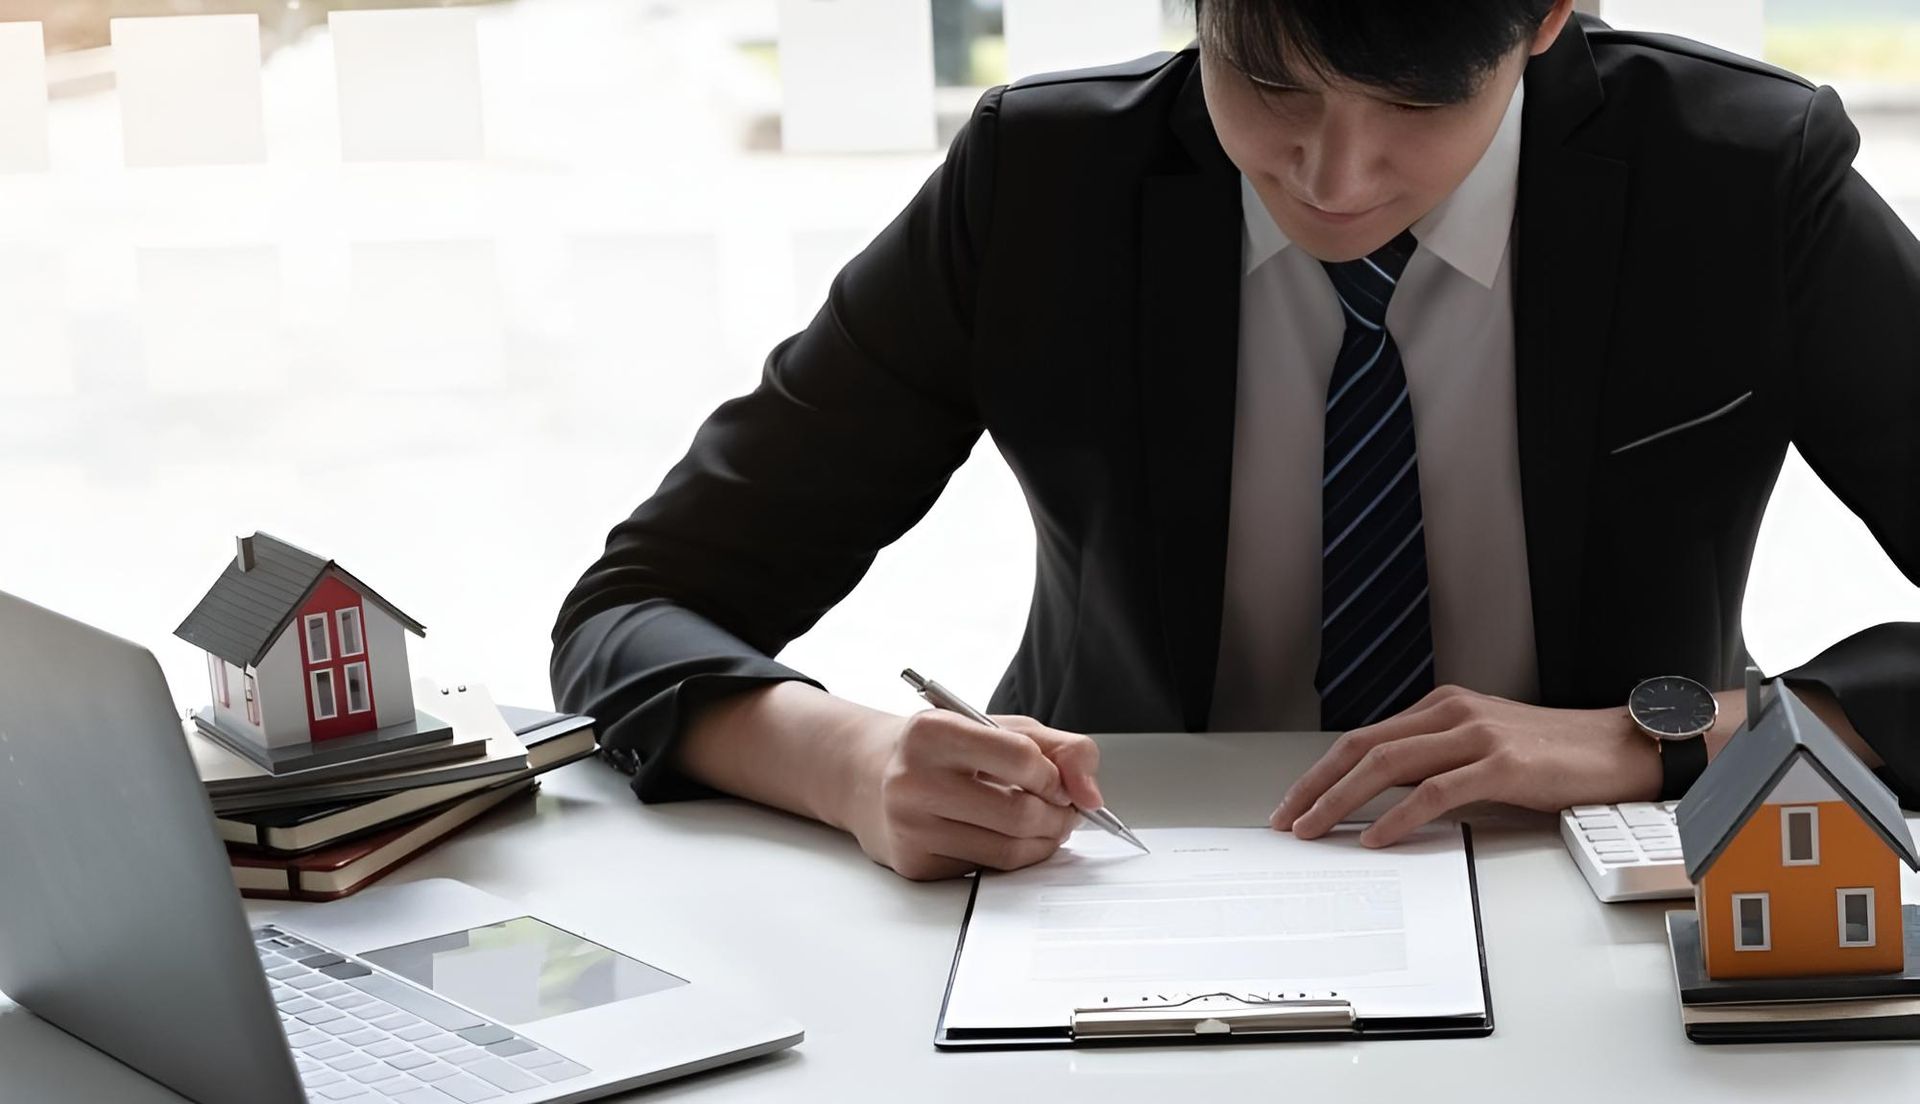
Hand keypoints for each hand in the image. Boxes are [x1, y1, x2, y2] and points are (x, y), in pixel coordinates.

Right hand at [845, 709, 1103, 880]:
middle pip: (1019, 812)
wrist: (869, 776)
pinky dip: (1010, 859)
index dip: (1055, 775)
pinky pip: (986, 872)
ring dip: (1043, 842)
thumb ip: (1058, 748)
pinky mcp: (914, 865)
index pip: (1020, 757)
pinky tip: (1004, 838)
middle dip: (1058, 817)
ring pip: (1007, 851)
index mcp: (932, 732)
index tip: (1060, 783)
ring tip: (1044, 825)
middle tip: (1064, 812)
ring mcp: (910, 827)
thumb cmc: (939, 749)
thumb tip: (1091, 795)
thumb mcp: (996, 726)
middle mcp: (913, 780)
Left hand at [1270, 685, 1660, 847]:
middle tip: (1287, 820)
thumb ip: (1434, 764)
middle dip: (1315, 786)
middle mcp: (1452, 712)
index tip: (1293, 803)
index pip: (1363, 739)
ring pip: (1389, 766)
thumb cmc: (1554, 756)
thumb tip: (1378, 800)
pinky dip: (1398, 816)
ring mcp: (1477, 735)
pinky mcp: (1503, 764)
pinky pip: (1436, 792)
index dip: (1320, 772)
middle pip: (1363, 748)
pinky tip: (1376, 837)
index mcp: (1442, 707)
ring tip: (1315, 830)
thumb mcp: (1482, 749)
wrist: (1622, 749)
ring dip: (1342, 801)